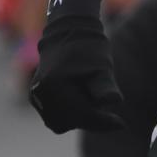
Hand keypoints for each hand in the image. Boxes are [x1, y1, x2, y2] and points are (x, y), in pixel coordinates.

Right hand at [29, 3, 125, 131]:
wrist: (67, 32)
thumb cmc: (88, 48)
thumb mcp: (101, 66)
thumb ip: (105, 85)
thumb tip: (114, 100)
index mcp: (54, 85)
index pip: (82, 114)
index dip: (103, 122)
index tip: (122, 124)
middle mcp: (40, 93)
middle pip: (71, 121)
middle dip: (92, 120)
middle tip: (110, 115)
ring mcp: (35, 97)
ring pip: (62, 122)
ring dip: (80, 118)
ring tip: (93, 100)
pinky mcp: (35, 98)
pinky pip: (55, 117)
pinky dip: (70, 115)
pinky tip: (82, 100)